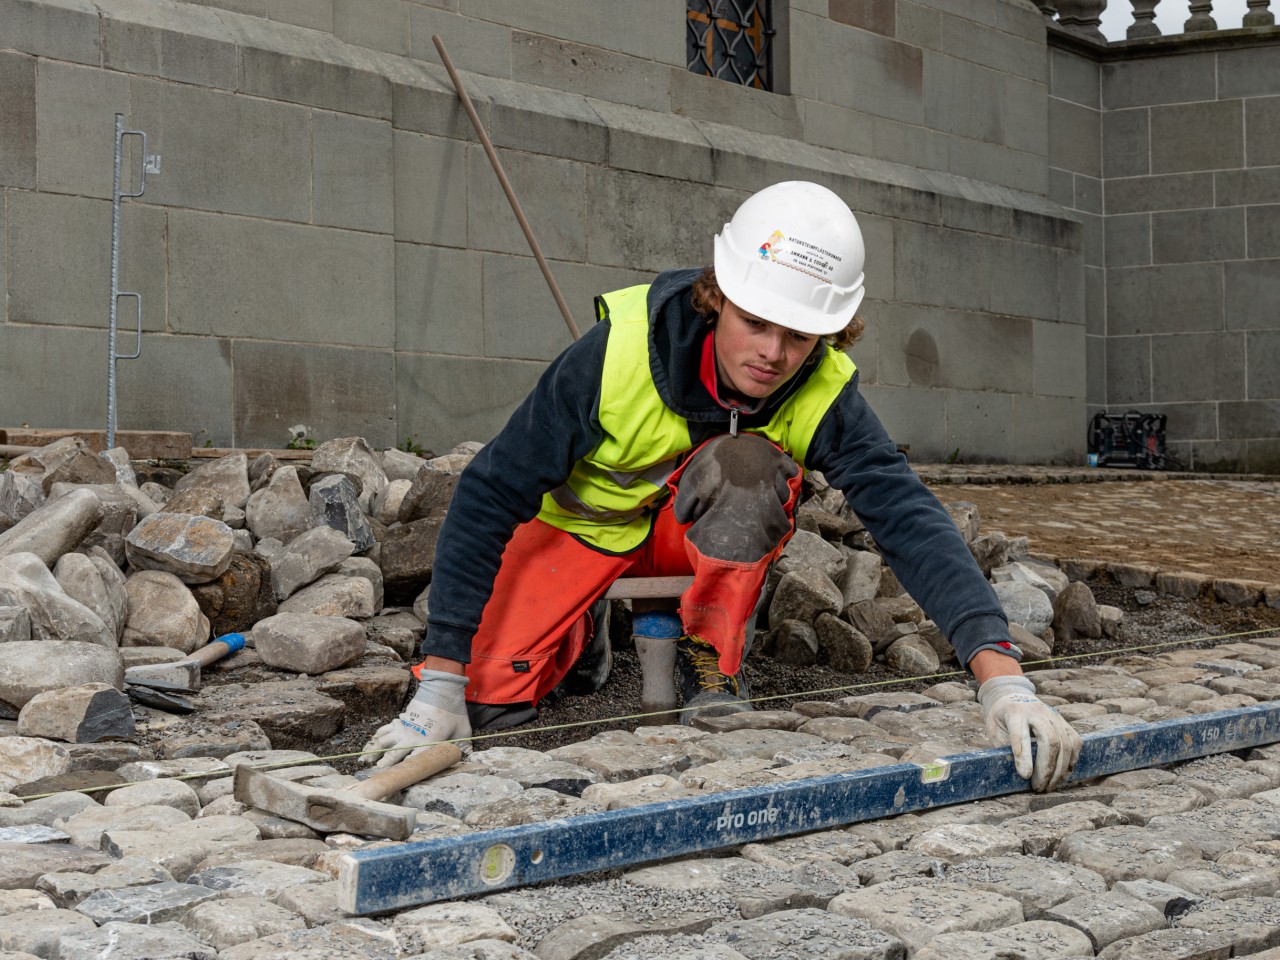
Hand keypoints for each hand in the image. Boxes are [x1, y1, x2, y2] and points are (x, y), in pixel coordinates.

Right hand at [363, 670, 471, 768]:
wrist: (442, 689)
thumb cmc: (454, 711)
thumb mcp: (463, 730)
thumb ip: (464, 746)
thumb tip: (470, 756)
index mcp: (428, 742)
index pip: (414, 761)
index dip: (404, 771)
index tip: (395, 780)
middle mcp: (412, 736)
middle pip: (394, 754)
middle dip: (383, 764)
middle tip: (373, 773)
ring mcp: (404, 727)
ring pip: (384, 741)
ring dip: (373, 751)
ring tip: (363, 760)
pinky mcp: (401, 720)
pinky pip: (384, 729)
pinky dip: (376, 736)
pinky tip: (370, 743)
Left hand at [978, 675, 1081, 791]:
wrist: (1010, 695)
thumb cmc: (1000, 719)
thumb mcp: (994, 730)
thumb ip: (1004, 749)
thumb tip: (1018, 776)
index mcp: (1014, 713)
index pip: (1021, 734)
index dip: (1024, 756)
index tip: (1025, 776)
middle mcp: (1037, 712)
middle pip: (1050, 740)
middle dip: (1046, 768)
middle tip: (1038, 787)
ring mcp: (1053, 715)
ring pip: (1065, 743)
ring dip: (1060, 770)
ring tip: (1049, 786)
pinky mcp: (1064, 721)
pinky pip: (1075, 741)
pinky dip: (1071, 760)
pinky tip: (1063, 774)